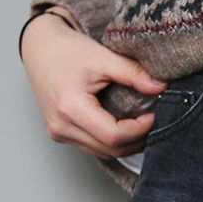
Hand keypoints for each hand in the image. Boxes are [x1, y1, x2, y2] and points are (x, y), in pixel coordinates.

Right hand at [21, 4, 164, 158]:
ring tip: (143, 125)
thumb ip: (132, 73)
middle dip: (136, 140)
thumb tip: (162, 87)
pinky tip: (124, 127)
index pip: (112, 135)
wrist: (40, 48)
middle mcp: (61, 126)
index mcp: (70, 107)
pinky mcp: (60, 133)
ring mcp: (58, 133)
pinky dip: (110, 141)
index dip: (138, 130)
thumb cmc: (67, 50)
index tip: (155, 115)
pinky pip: (91, 147)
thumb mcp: (102, 56)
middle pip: (108, 149)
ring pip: (101, 153)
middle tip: (154, 121)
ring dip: (125, 144)